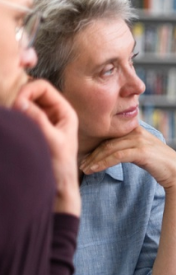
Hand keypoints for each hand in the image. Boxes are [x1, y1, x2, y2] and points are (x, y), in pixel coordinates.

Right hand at [13, 79, 79, 215]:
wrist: (58, 187)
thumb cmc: (60, 166)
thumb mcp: (51, 141)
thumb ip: (37, 120)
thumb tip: (20, 101)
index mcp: (65, 112)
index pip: (42, 87)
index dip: (27, 90)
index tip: (16, 104)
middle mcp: (54, 113)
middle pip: (31, 93)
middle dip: (18, 98)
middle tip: (10, 114)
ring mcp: (43, 121)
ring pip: (24, 104)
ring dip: (15, 108)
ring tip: (10, 121)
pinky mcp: (33, 130)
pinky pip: (20, 116)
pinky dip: (14, 117)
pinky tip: (10, 125)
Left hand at [79, 124, 175, 190]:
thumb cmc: (158, 163)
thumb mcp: (141, 150)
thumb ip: (127, 146)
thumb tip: (109, 151)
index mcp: (135, 129)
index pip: (109, 136)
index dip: (95, 146)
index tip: (85, 157)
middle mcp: (136, 132)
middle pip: (106, 142)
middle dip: (91, 154)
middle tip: (80, 165)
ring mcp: (139, 140)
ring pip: (109, 148)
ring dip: (94, 160)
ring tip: (84, 169)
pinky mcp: (141, 151)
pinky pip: (116, 156)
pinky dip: (103, 163)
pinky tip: (94, 170)